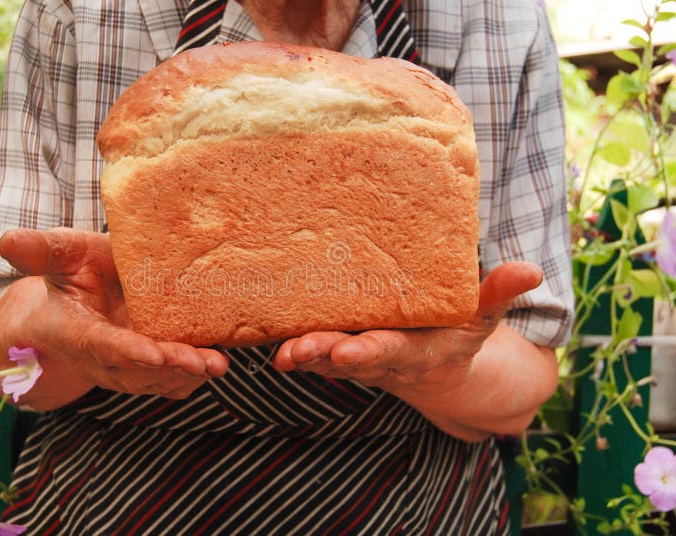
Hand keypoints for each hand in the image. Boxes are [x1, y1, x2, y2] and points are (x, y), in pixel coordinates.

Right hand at [0, 228, 227, 409]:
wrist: (83, 299)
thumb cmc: (72, 275)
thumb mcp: (59, 255)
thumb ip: (39, 251)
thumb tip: (6, 240)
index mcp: (75, 330)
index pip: (101, 344)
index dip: (126, 351)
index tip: (152, 353)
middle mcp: (102, 356)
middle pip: (136, 370)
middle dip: (169, 368)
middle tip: (200, 363)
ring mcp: (128, 366)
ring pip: (158, 380)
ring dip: (188, 375)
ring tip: (217, 366)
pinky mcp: (149, 367)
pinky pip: (171, 380)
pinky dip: (195, 376)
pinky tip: (219, 364)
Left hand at [272, 262, 542, 395]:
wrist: (437, 373)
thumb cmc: (457, 339)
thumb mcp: (481, 321)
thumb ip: (497, 296)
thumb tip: (531, 270)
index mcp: (415, 353)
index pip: (390, 353)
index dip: (368, 353)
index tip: (347, 351)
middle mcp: (379, 361)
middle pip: (346, 360)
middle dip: (322, 356)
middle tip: (295, 350)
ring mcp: (354, 359)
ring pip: (323, 360)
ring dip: (300, 355)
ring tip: (276, 351)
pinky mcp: (336, 353)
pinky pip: (310, 351)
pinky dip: (289, 347)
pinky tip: (261, 335)